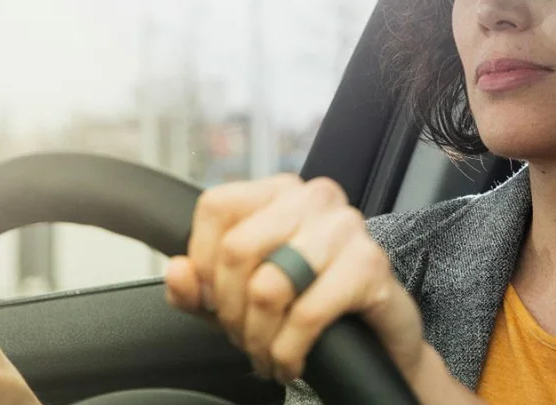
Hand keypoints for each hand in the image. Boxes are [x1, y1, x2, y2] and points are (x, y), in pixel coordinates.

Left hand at [163, 175, 438, 388]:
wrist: (378, 338)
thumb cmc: (309, 306)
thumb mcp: (240, 300)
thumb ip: (200, 288)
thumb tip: (177, 273)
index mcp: (279, 191)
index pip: (217, 207)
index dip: (202, 261)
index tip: (212, 300)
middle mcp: (314, 197)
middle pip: (238, 249)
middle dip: (231, 310)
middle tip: (243, 339)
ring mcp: (346, 227)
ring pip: (270, 285)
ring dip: (259, 336)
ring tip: (266, 354)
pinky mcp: (370, 265)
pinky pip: (308, 313)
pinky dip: (289, 350)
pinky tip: (291, 363)